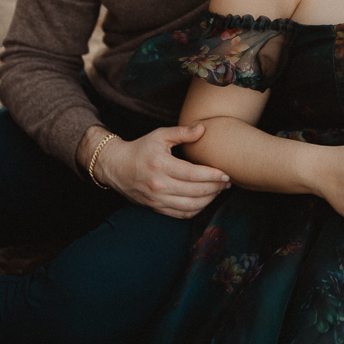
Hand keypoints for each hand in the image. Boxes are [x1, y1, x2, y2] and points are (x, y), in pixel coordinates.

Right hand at [84, 125, 230, 217]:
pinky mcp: (156, 208)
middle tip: (227, 183)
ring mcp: (157, 199)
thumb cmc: (140, 148)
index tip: (226, 174)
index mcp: (161, 165)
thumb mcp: (159, 135)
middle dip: (215, 188)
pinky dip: (196, 210)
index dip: (212, 176)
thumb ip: (182, 132)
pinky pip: (181, 215)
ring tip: (219, 191)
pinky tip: (205, 201)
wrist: (116, 167)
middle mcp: (159, 185)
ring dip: (209, 201)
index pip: (193, 174)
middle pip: (195, 192)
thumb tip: (203, 129)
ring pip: (190, 206)